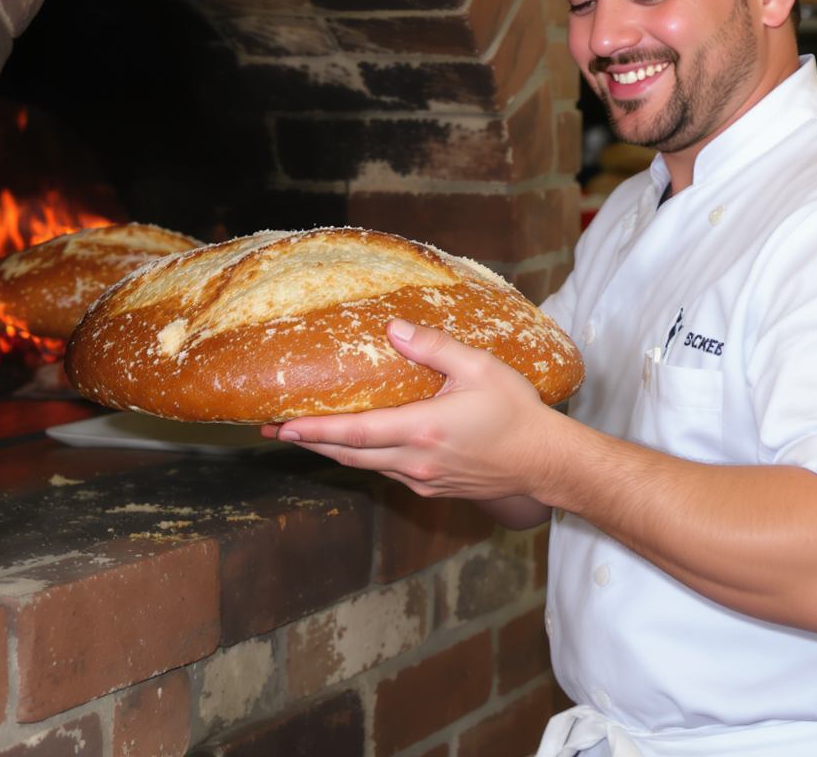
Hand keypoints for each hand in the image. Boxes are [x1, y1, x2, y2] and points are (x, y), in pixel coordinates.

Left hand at [259, 318, 564, 500]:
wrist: (544, 462)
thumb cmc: (516, 412)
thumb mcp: (479, 368)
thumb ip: (433, 347)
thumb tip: (392, 328)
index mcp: (424, 429)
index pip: (357, 432)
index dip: (317, 429)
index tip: (283, 425)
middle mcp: (416, 461)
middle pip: (349, 454)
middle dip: (308, 441)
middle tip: (272, 431)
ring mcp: (422, 480)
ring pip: (365, 466)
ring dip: (331, 451)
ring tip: (301, 437)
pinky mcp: (431, 488)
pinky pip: (386, 472)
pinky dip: (362, 458)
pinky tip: (354, 446)